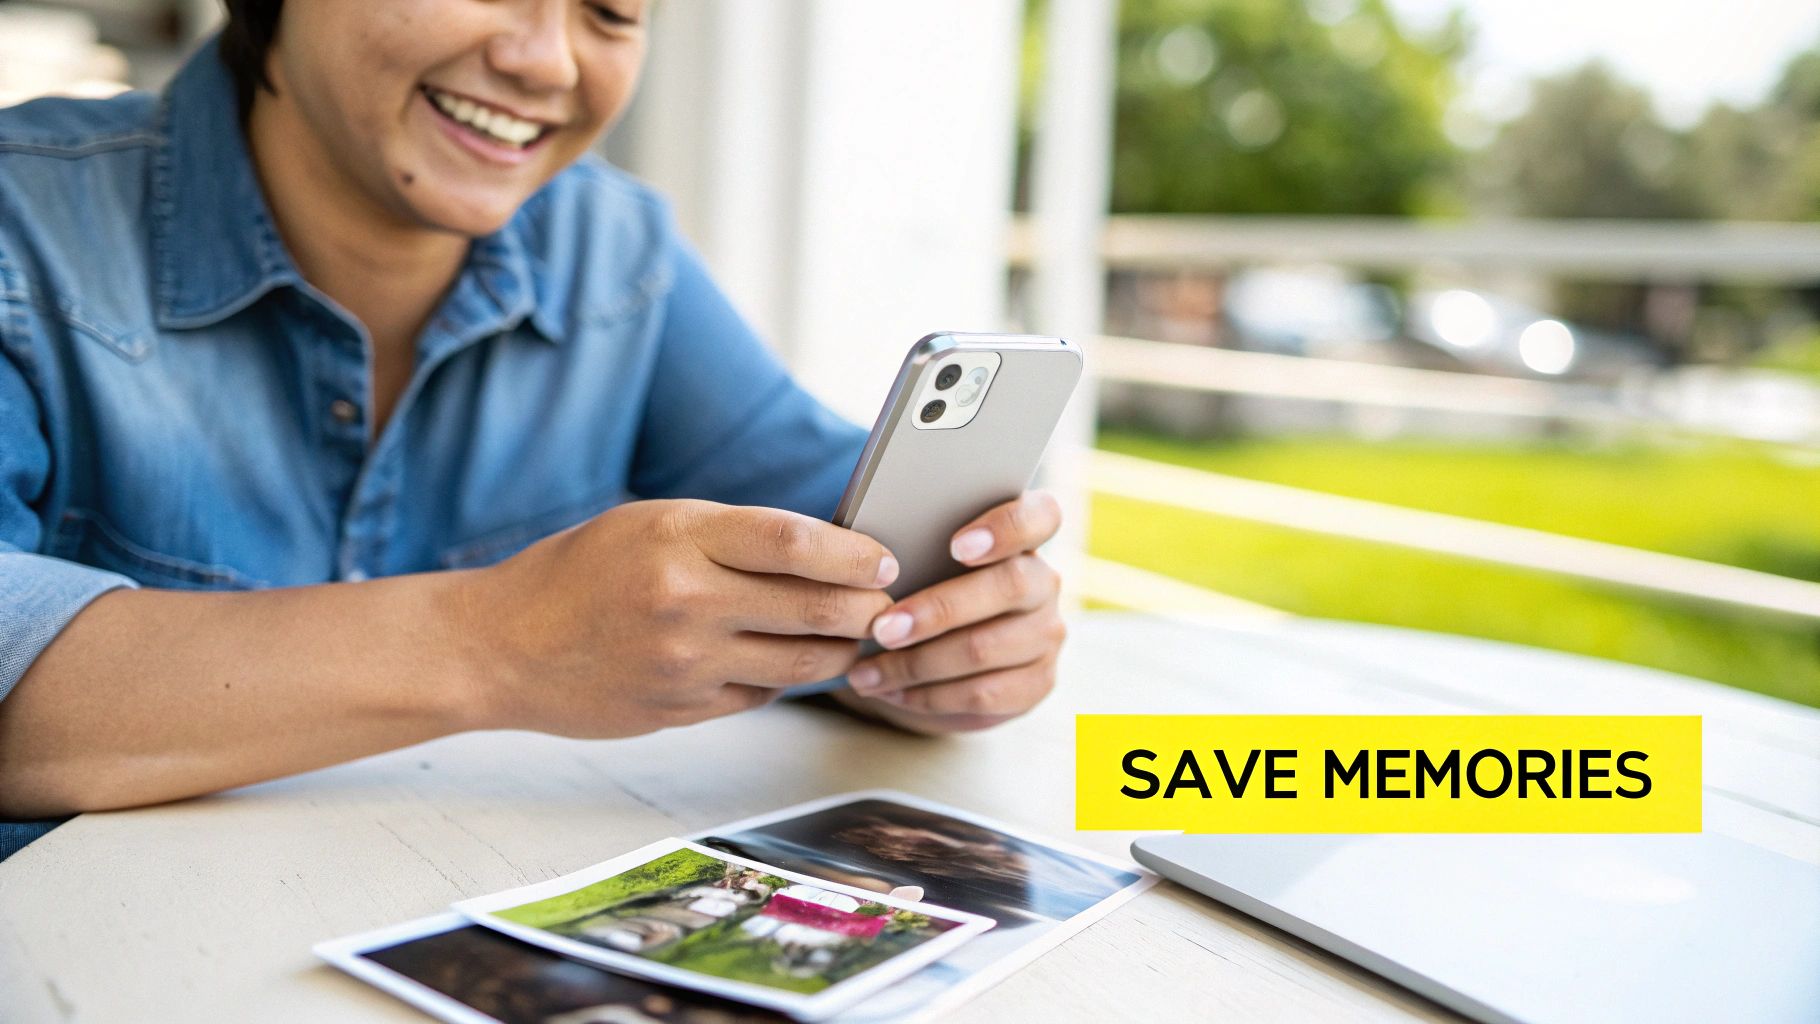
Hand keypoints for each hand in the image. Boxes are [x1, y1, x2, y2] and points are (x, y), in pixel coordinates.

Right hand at [451, 499, 897, 736]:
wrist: (501, 646)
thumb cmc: (579, 572)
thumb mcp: (651, 524)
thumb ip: (732, 535)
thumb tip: (825, 550)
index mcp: (680, 537)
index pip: (796, 541)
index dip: (855, 554)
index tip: (883, 560)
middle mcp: (687, 600)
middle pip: (817, 608)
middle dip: (869, 609)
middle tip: (889, 604)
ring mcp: (686, 663)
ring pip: (803, 664)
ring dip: (841, 651)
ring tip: (853, 635)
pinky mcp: (682, 711)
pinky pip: (764, 696)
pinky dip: (787, 679)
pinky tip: (790, 662)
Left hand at [834, 492, 1065, 733]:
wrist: (939, 652)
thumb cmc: (923, 585)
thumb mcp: (920, 558)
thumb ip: (915, 542)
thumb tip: (870, 554)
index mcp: (1026, 534)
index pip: (1040, 516)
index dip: (1006, 528)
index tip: (956, 547)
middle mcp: (1045, 581)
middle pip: (1009, 586)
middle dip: (938, 609)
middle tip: (882, 628)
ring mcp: (1047, 634)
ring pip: (984, 648)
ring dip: (916, 663)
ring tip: (866, 670)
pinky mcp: (1037, 683)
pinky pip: (982, 693)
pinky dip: (927, 695)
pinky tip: (891, 691)